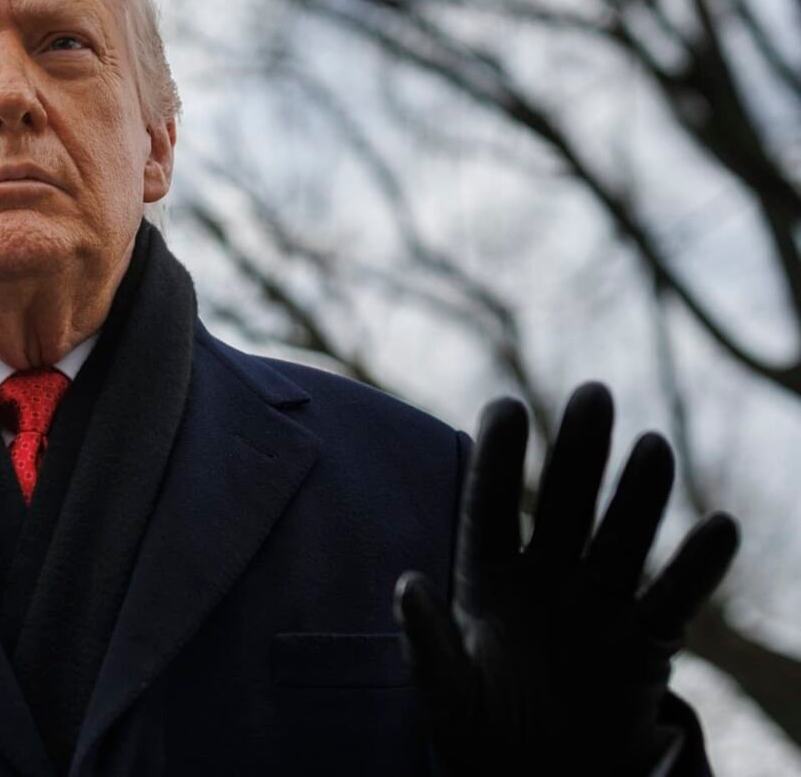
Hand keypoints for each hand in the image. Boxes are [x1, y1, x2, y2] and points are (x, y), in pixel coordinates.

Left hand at [393, 383, 738, 776]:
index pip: (492, 508)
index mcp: (487, 580)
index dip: (501, 459)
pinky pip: (674, 597)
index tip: (507, 407)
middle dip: (580, 452)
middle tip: (593, 394)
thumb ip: (426, 642)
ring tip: (652, 445)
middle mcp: (546, 579)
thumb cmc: (479, 730)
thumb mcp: (445, 692)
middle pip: (566, 504)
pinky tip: (717, 527)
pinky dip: (698, 567)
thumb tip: (407, 583)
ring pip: (623, 537)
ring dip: (639, 494)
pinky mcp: (644, 642)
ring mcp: (597, 605)